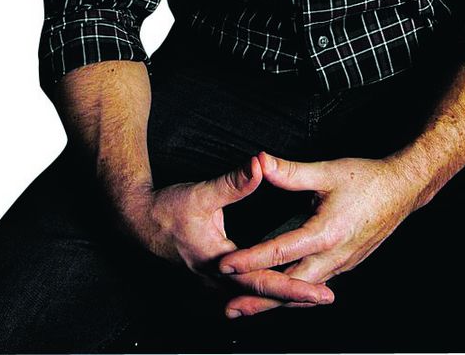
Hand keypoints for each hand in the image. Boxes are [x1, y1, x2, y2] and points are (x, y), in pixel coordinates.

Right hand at [116, 155, 333, 308]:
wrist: (138, 222)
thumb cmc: (167, 209)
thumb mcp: (202, 193)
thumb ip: (234, 182)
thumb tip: (260, 165)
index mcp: (219, 264)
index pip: (263, 283)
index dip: (293, 290)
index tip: (319, 293)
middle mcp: (216, 282)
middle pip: (263, 297)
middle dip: (295, 299)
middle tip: (325, 298)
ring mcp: (212, 284)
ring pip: (253, 297)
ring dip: (280, 297)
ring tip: (309, 296)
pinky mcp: (211, 279)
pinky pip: (243, 292)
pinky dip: (264, 292)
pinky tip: (277, 287)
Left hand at [217, 151, 425, 317]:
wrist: (403, 190)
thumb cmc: (367, 180)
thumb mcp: (327, 172)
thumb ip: (290, 171)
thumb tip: (260, 162)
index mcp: (326, 233)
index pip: (279, 252)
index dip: (249, 260)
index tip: (225, 266)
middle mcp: (334, 256)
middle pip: (290, 286)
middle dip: (258, 298)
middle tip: (230, 307)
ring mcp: (342, 264)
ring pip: (303, 290)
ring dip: (275, 302)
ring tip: (247, 308)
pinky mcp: (346, 264)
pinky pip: (315, 285)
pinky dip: (295, 294)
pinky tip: (283, 297)